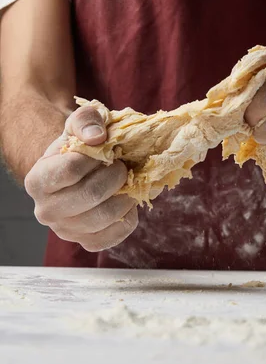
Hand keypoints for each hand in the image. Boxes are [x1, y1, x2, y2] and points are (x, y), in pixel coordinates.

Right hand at [25, 106, 137, 251]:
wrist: (78, 172)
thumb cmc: (78, 147)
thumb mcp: (78, 124)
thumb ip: (86, 120)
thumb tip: (97, 137)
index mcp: (37, 180)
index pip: (71, 170)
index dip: (97, 157)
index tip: (106, 150)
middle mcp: (46, 211)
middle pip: (91, 194)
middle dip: (116, 175)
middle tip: (121, 166)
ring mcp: (66, 231)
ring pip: (106, 216)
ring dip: (126, 195)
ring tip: (126, 182)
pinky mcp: (87, 243)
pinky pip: (117, 234)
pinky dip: (128, 215)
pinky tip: (124, 200)